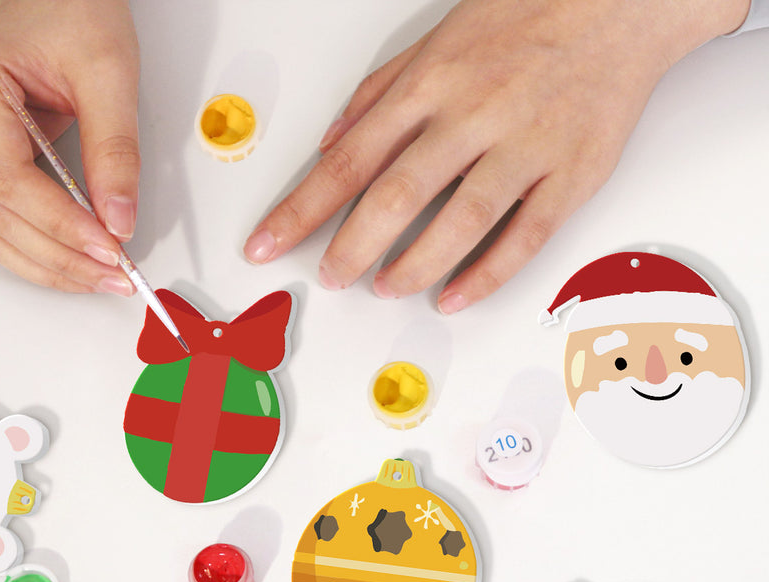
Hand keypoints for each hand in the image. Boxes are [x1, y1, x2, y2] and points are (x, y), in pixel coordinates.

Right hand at [0, 0, 139, 292]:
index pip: (9, 181)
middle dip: (61, 257)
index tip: (110, 250)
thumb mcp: (108, 73)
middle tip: (117, 276)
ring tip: (102, 277)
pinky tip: (75, 263)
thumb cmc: (74, 10)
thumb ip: (115, 151)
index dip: (60, 226)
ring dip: (49, 265)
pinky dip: (38, 251)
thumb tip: (118, 221)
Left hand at [244, 0, 748, 311]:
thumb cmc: (525, 16)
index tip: (266, 245)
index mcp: (431, 85)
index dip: (301, 209)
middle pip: (396, 195)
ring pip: (460, 221)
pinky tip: (453, 297)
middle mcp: (473, 115)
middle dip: (351, 246)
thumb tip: (330, 144)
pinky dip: (485, 274)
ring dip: (415, 265)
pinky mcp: (571, 174)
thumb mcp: (436, 39)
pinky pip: (523, 237)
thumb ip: (379, 95)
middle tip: (330, 278)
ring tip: (385, 288)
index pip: (349, 160)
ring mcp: (525, 146)